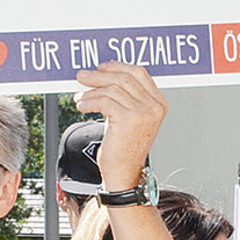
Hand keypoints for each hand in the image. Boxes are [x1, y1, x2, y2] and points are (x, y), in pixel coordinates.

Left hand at [73, 62, 166, 189]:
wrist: (123, 173)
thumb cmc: (125, 148)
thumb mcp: (131, 118)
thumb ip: (126, 97)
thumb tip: (102, 76)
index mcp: (159, 103)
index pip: (139, 73)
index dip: (117, 66)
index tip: (100, 68)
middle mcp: (154, 106)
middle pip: (124, 77)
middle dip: (99, 75)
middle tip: (82, 77)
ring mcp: (143, 112)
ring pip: (111, 88)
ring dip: (91, 91)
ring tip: (80, 98)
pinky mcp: (128, 119)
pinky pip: (104, 101)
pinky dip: (89, 101)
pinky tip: (82, 106)